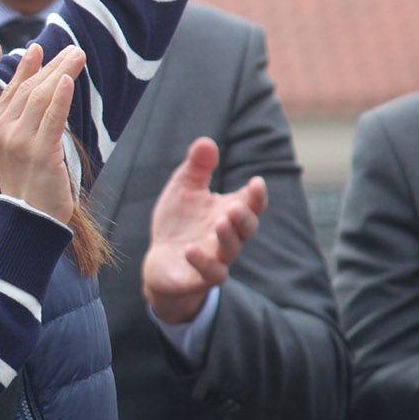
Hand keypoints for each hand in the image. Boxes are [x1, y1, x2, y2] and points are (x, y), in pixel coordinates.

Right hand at [0, 44, 86, 223]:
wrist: (30, 220)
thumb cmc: (29, 184)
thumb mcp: (17, 149)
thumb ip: (22, 121)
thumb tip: (41, 89)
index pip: (12, 91)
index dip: (27, 68)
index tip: (39, 48)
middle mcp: (2, 134)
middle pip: (30, 90)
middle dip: (53, 66)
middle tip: (73, 50)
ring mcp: (19, 143)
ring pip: (42, 98)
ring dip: (62, 73)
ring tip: (77, 57)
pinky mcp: (40, 153)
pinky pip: (52, 118)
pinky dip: (61, 97)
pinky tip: (68, 79)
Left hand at [143, 138, 267, 324]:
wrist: (161, 261)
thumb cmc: (180, 222)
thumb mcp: (184, 188)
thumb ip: (197, 167)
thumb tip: (206, 142)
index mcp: (228, 213)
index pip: (251, 205)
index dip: (257, 196)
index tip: (256, 183)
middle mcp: (227, 236)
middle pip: (247, 229)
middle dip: (244, 218)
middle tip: (235, 207)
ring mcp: (216, 258)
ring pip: (231, 251)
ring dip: (228, 237)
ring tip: (220, 223)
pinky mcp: (199, 277)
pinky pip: (210, 274)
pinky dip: (203, 263)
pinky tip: (190, 249)